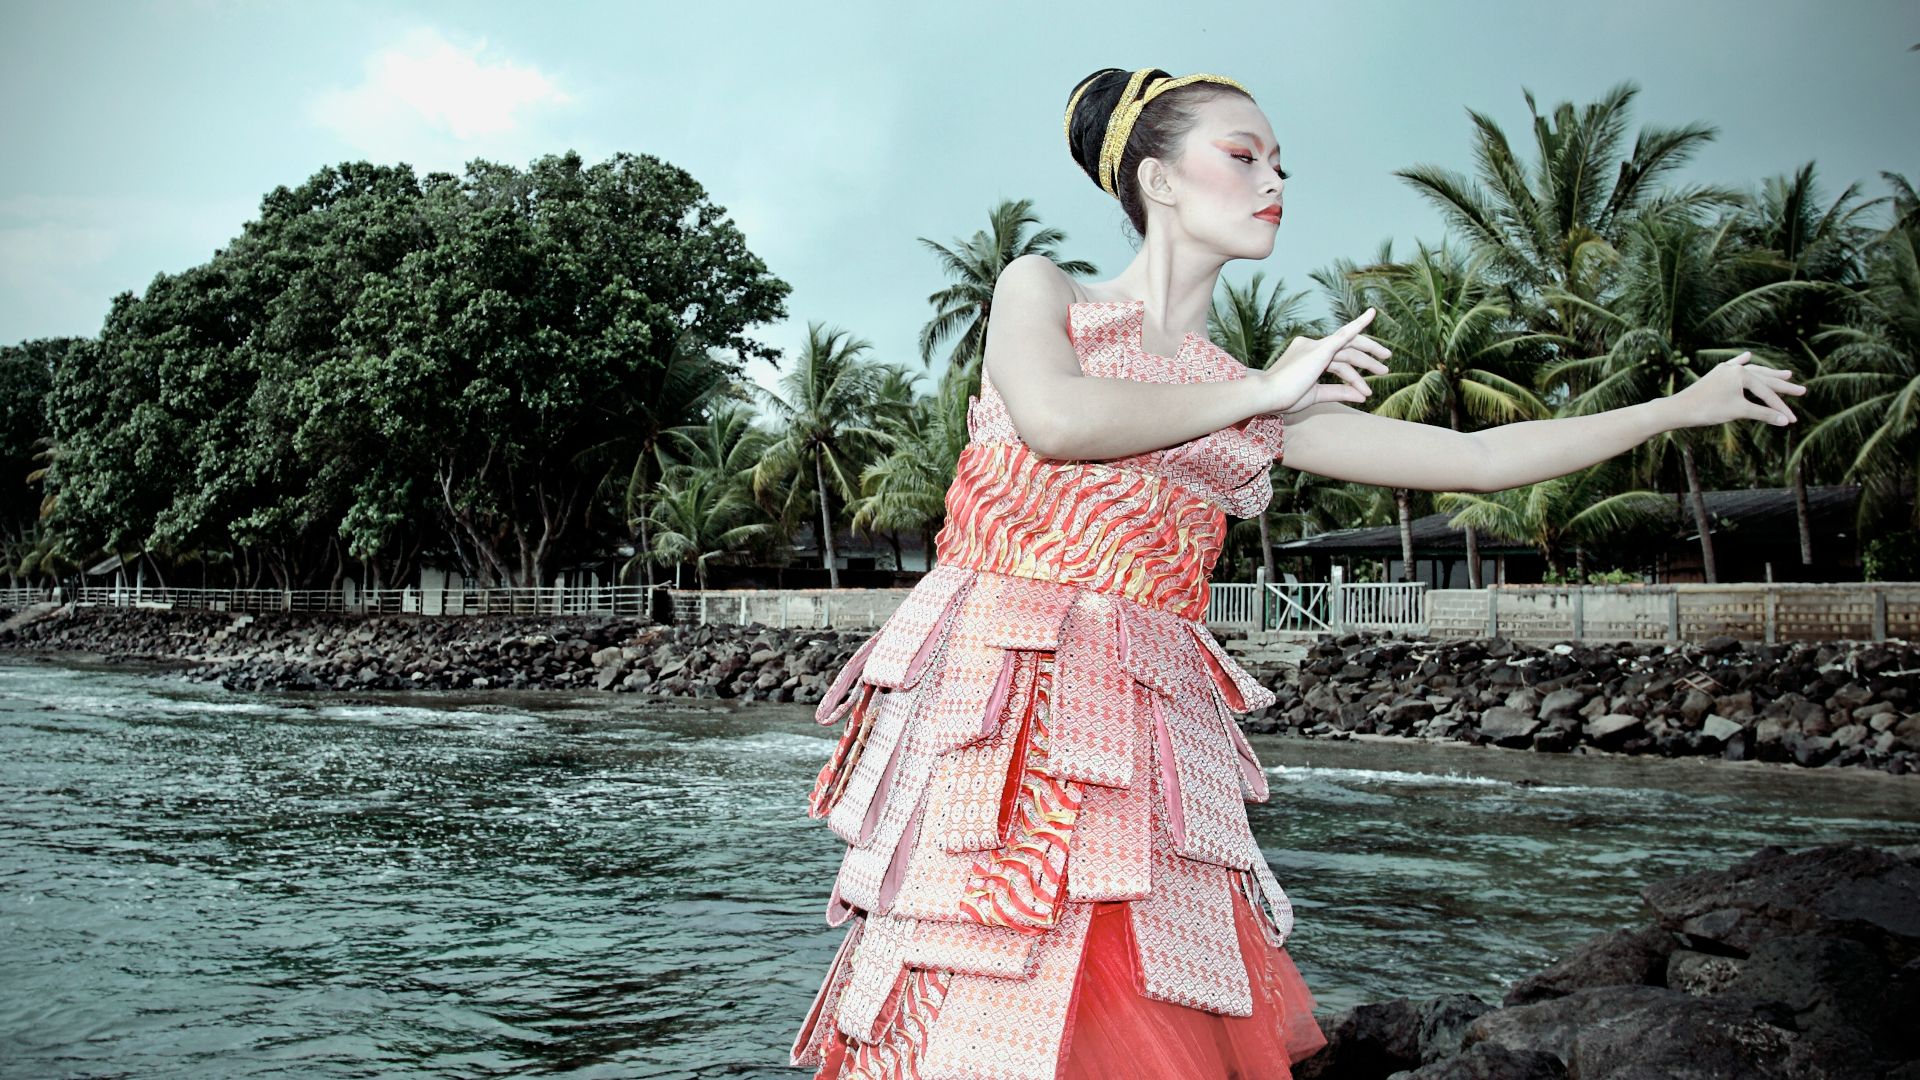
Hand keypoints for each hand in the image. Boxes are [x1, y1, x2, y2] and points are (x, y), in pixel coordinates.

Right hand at [1257, 308, 1391, 413]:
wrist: (1268, 395)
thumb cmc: (1285, 397)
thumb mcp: (1316, 395)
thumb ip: (1339, 392)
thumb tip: (1362, 395)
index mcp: (1308, 356)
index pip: (1337, 361)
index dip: (1354, 370)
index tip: (1368, 379)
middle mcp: (1312, 346)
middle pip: (1347, 350)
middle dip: (1367, 358)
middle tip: (1385, 368)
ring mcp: (1316, 345)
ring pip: (1350, 349)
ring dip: (1369, 360)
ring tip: (1384, 371)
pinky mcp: (1321, 349)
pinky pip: (1344, 333)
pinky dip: (1359, 323)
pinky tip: (1372, 314)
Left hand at [1668, 352, 1805, 428]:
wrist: (1680, 409)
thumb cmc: (1709, 410)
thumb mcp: (1740, 411)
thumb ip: (1764, 414)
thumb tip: (1785, 421)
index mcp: (1742, 374)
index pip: (1767, 393)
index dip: (1780, 408)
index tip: (1792, 420)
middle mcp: (1735, 368)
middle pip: (1764, 379)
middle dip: (1783, 387)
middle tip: (1802, 391)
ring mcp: (1724, 369)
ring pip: (1752, 372)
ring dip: (1769, 374)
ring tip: (1786, 374)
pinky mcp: (1716, 374)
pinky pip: (1732, 366)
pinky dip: (1742, 362)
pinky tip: (1748, 356)